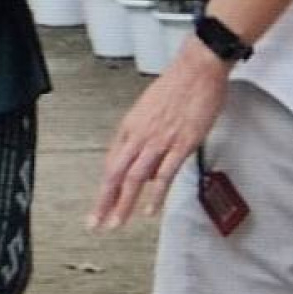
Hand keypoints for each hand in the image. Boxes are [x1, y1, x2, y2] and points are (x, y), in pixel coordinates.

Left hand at [92, 52, 231, 230]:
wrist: (195, 70)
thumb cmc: (175, 87)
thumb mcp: (149, 111)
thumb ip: (143, 136)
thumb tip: (144, 161)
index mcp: (129, 128)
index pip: (111, 164)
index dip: (105, 188)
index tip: (99, 206)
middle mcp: (139, 136)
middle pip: (116, 174)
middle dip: (104, 202)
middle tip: (96, 224)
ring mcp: (159, 141)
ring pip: (135, 178)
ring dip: (124, 203)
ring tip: (116, 222)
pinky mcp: (181, 144)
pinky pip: (165, 174)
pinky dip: (156, 194)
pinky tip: (150, 210)